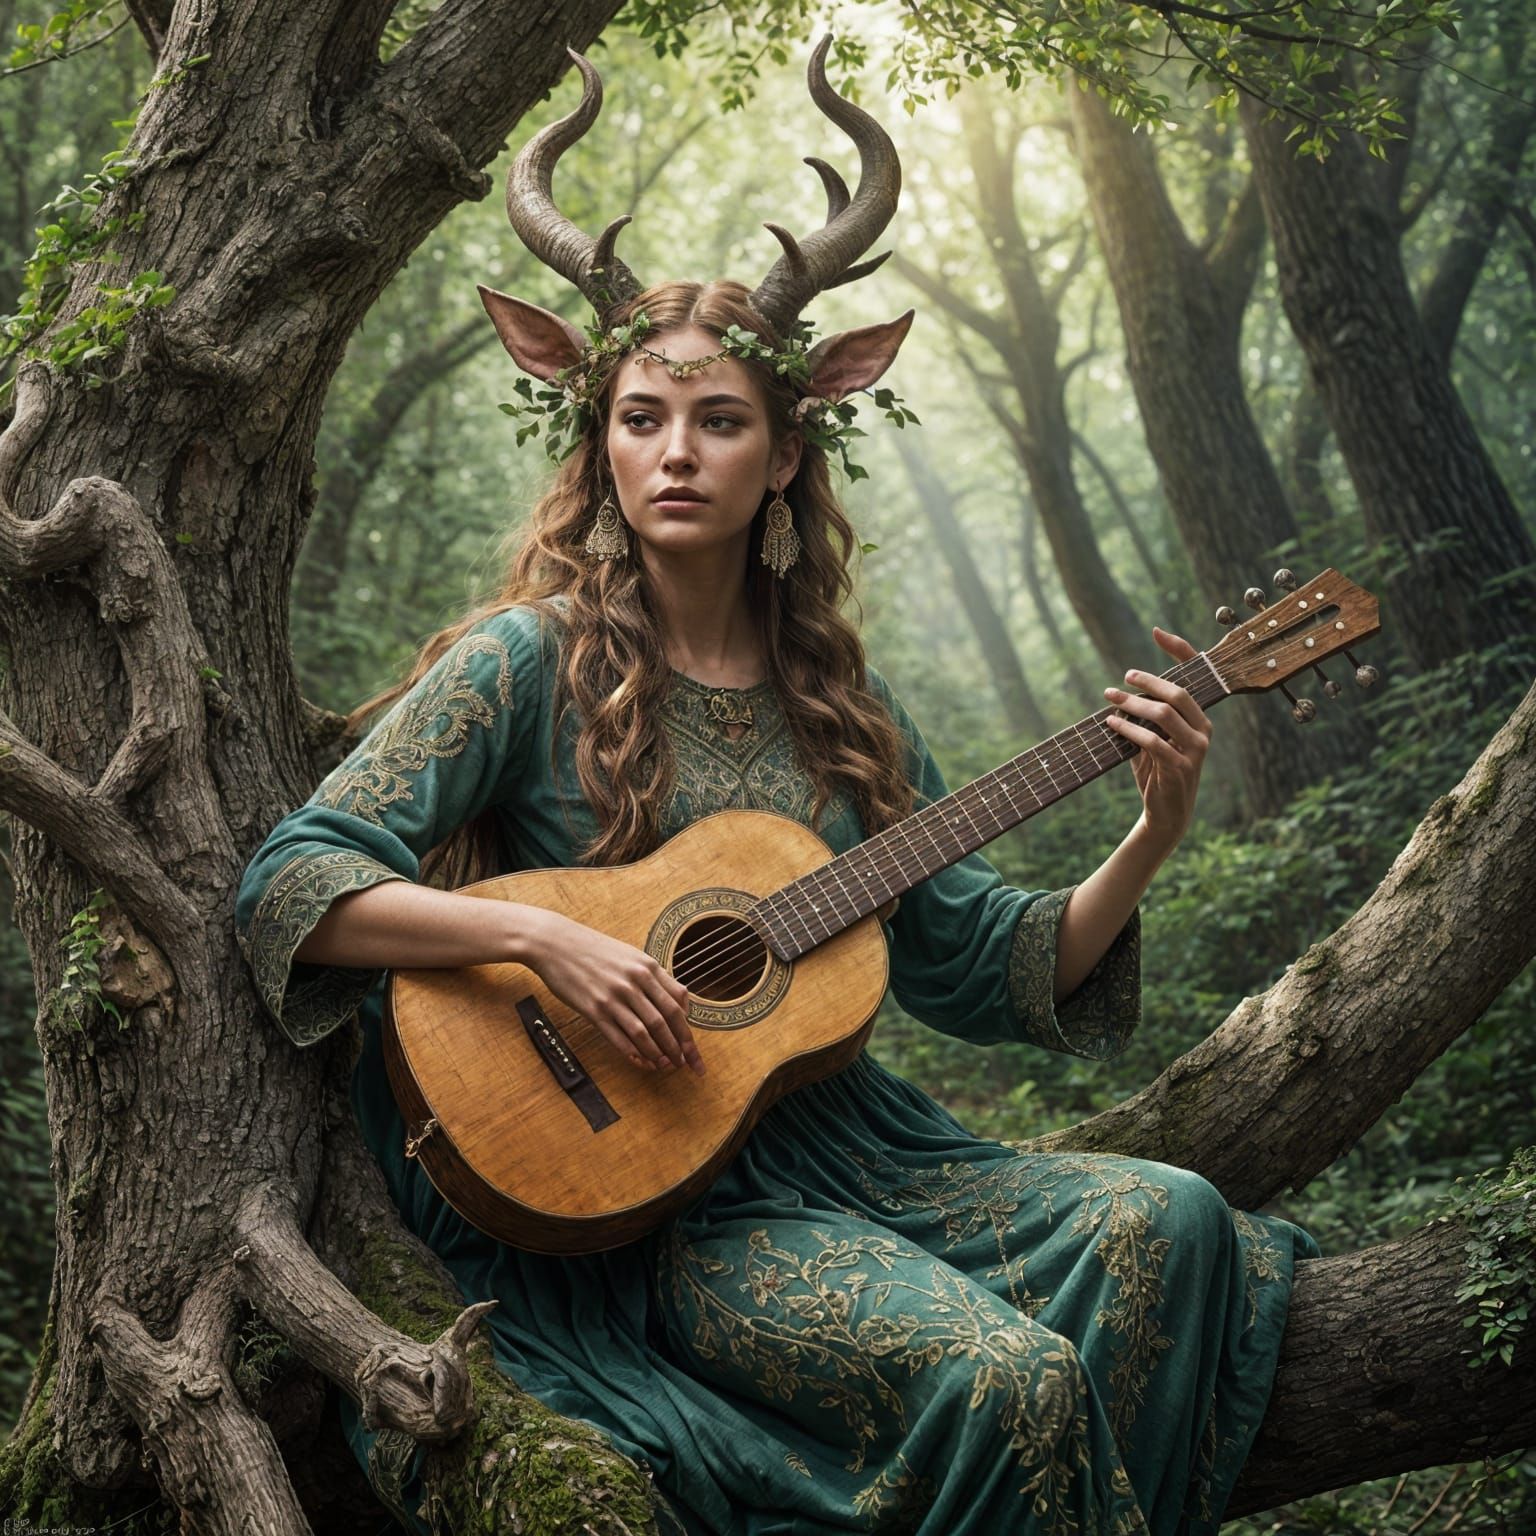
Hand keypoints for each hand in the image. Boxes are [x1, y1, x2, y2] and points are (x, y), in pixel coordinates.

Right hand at [520, 911, 703, 1076]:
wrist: (556, 943)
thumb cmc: (595, 950)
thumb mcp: (631, 956)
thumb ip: (654, 978)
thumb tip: (678, 1006)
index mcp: (647, 966)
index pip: (678, 1003)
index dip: (688, 1030)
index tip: (693, 1049)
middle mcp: (634, 981)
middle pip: (665, 1020)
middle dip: (679, 1047)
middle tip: (685, 1065)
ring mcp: (613, 996)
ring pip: (645, 1032)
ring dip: (658, 1053)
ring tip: (665, 1067)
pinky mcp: (593, 1009)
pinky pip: (618, 1037)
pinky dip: (633, 1054)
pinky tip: (640, 1063)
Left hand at [1102, 626, 1212, 850]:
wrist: (1165, 813)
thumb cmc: (1156, 772)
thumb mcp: (1150, 740)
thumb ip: (1143, 718)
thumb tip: (1120, 695)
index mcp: (1199, 718)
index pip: (1196, 677)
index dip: (1179, 650)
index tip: (1157, 632)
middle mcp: (1203, 729)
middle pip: (1178, 693)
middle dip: (1147, 681)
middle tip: (1122, 678)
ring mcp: (1196, 748)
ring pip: (1164, 715)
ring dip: (1133, 705)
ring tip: (1110, 699)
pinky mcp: (1182, 767)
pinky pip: (1152, 741)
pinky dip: (1128, 730)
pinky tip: (1111, 724)